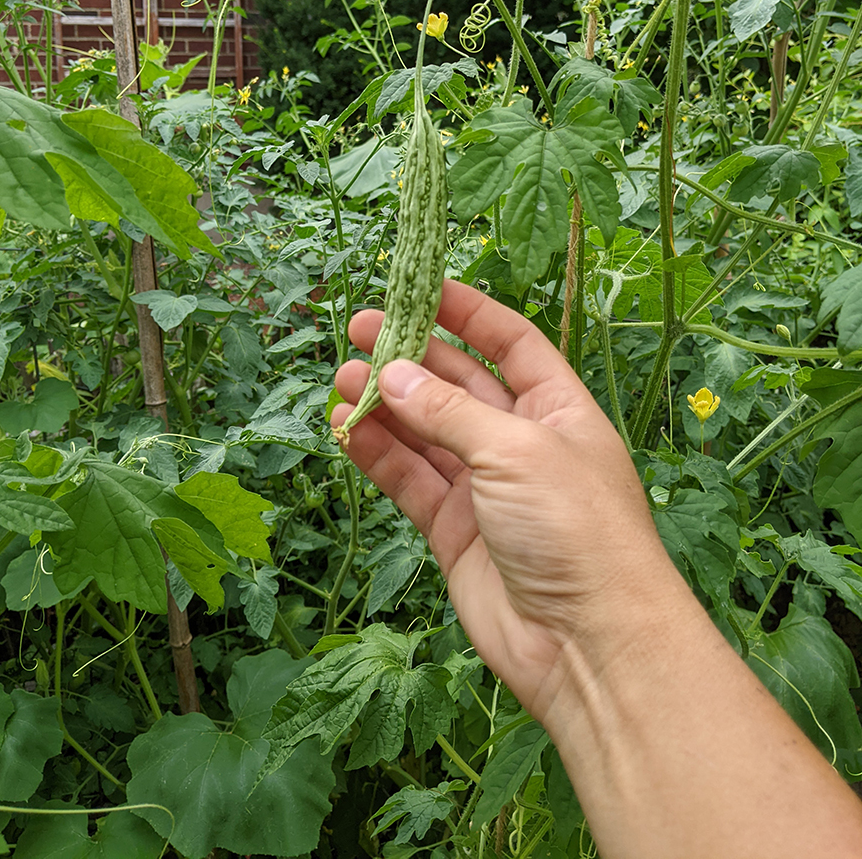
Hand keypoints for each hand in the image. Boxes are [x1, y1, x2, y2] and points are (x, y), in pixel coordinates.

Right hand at [331, 279, 678, 718]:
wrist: (589, 644)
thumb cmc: (576, 530)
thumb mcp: (516, 451)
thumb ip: (449, 413)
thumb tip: (390, 373)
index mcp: (558, 409)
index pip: (509, 343)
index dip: (467, 312)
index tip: (418, 287)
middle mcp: (521, 442)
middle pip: (459, 384)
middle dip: (411, 355)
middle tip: (357, 329)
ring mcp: (486, 488)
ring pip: (426, 432)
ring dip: (385, 404)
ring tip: (342, 378)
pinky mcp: (455, 531)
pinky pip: (410, 480)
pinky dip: (378, 454)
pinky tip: (346, 429)